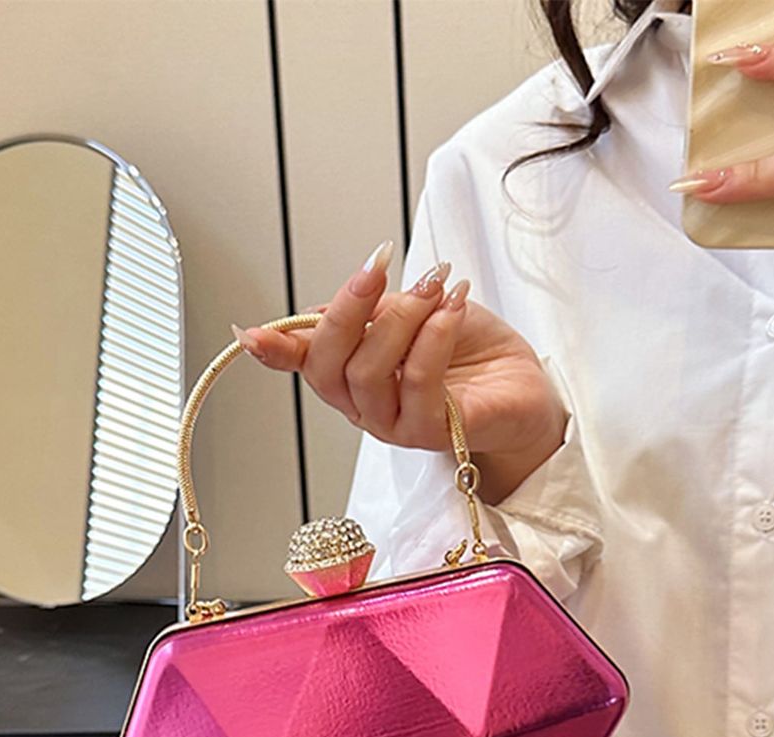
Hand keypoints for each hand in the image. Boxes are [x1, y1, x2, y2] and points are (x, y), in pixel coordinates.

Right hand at [231, 241, 568, 504]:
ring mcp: (396, 425)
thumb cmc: (469, 351)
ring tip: (435, 286)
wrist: (523, 384)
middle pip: (329, 368)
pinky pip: (419, 383)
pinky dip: (434, 336)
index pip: (305, 363)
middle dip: (349, 310)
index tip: (250, 333)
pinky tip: (453, 307)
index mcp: (352, 377)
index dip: (276, 348)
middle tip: (379, 267)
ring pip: (370, 374)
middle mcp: (366, 408)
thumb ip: (365, 313)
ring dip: (403, 318)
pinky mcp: (433, 433)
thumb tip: (316, 307)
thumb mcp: (409, 313)